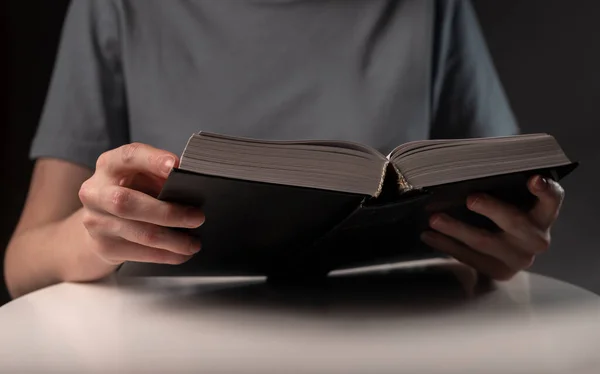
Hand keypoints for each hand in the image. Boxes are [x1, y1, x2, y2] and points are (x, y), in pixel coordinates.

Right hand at [78, 143, 204, 266]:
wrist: (100, 222)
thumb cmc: (132, 192)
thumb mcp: (142, 177)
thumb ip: (160, 176)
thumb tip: (193, 184)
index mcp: (109, 165)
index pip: (129, 157)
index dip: (152, 160)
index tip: (176, 167)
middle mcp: (95, 192)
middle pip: (127, 203)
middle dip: (168, 212)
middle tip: (198, 218)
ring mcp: (96, 221)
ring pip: (140, 233)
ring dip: (174, 240)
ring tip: (195, 243)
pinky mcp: (104, 246)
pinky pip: (141, 253)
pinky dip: (167, 254)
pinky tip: (182, 254)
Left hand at [420, 175, 564, 280]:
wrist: (509, 251)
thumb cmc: (507, 212)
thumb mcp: (511, 199)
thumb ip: (502, 187)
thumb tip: (465, 170)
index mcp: (543, 214)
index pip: (552, 199)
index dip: (546, 190)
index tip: (534, 179)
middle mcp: (536, 238)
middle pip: (515, 222)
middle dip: (491, 209)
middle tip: (470, 199)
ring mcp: (519, 258)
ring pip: (485, 243)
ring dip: (456, 229)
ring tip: (434, 219)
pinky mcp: (500, 272)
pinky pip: (470, 258)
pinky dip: (446, 245)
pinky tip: (429, 235)